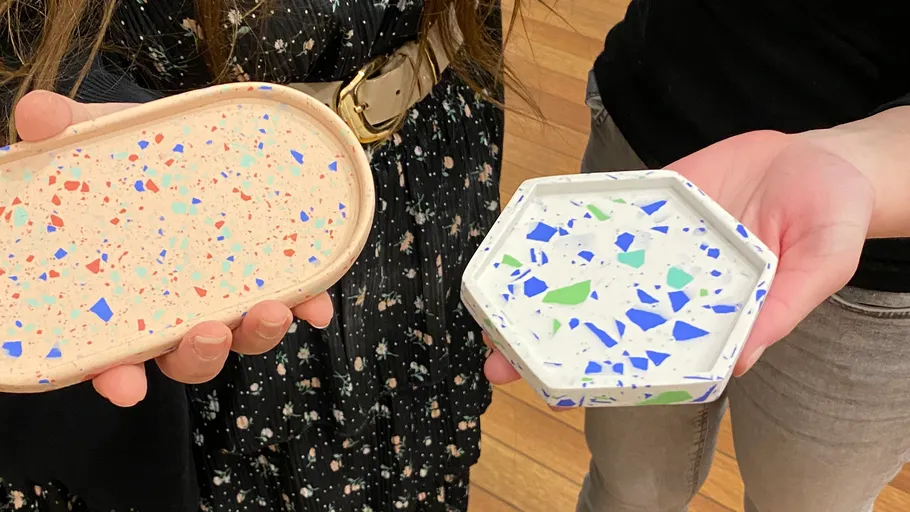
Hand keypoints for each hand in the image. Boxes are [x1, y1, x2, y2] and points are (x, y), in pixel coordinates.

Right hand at [15, 91, 334, 406]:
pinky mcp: (266, 273)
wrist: (186, 141)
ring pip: (239, 336)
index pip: (110, 351)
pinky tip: (316, 301)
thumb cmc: (133, 157)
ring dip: (257, 333)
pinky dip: (306, 304)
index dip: (115, 375)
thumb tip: (35, 115)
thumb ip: (70, 133)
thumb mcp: (99, 140)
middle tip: (208, 333)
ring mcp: (221, 294)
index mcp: (123, 293)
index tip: (122, 384)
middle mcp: (172, 308)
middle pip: (185, 356)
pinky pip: (291, 301)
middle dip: (199, 355)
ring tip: (271, 310)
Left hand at [485, 130, 873, 386]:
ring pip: (590, 267)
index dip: (597, 371)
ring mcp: (652, 241)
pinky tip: (529, 236)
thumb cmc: (829, 217)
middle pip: (600, 313)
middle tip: (496, 355)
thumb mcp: (822, 263)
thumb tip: (738, 362)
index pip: (644, 350)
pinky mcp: (649, 201)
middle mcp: (668, 283)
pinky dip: (568, 224)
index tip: (550, 389)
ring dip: (544, 285)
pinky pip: (603, 212)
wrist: (820, 158)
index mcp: (704, 312)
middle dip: (549, 335)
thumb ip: (783, 310)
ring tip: (492, 302)